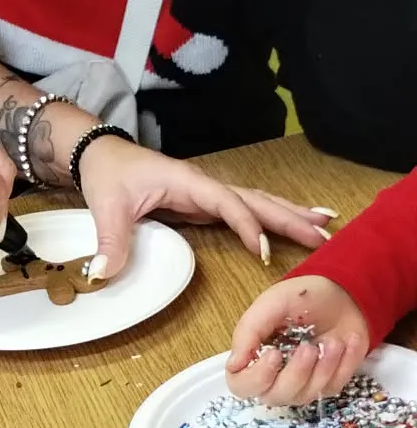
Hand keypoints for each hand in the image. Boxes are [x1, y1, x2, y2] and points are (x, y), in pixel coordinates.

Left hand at [77, 135, 334, 278]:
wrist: (102, 154)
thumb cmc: (108, 174)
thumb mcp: (107, 206)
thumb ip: (110, 240)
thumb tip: (104, 273)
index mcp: (188, 182)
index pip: (226, 202)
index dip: (245, 225)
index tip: (262, 250)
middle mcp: (205, 186)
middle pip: (256, 200)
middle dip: (290, 217)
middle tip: (324, 236)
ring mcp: (208, 194)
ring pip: (257, 203)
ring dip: (290, 214)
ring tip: (325, 226)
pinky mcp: (206, 204)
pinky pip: (247, 211)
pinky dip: (272, 218)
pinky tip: (292, 225)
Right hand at [226, 274, 369, 404]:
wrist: (343, 293)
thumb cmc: (301, 298)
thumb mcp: (271, 304)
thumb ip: (248, 332)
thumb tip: (234, 364)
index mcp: (254, 356)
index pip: (242, 386)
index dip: (257, 377)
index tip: (274, 354)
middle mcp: (274, 376)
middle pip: (275, 396)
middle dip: (296, 373)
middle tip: (309, 347)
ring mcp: (303, 383)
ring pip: (305, 396)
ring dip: (322, 369)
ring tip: (334, 341)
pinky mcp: (328, 383)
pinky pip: (332, 387)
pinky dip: (343, 365)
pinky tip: (347, 342)